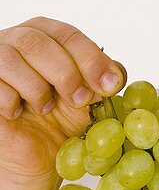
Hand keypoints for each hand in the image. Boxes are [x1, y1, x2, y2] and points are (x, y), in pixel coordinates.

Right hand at [0, 16, 126, 189]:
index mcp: (48, 36)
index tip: (108, 84)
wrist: (36, 154)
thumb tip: (116, 72)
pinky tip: (19, 113)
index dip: (90, 58)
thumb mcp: (89, 99)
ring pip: (11, 58)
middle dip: (66, 74)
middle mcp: (18, 40)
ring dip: (37, 89)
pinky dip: (13, 102)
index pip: (67, 34)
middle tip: (79, 101)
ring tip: (45, 108)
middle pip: (38, 42)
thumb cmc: (60, 120)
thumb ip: (103, 81)